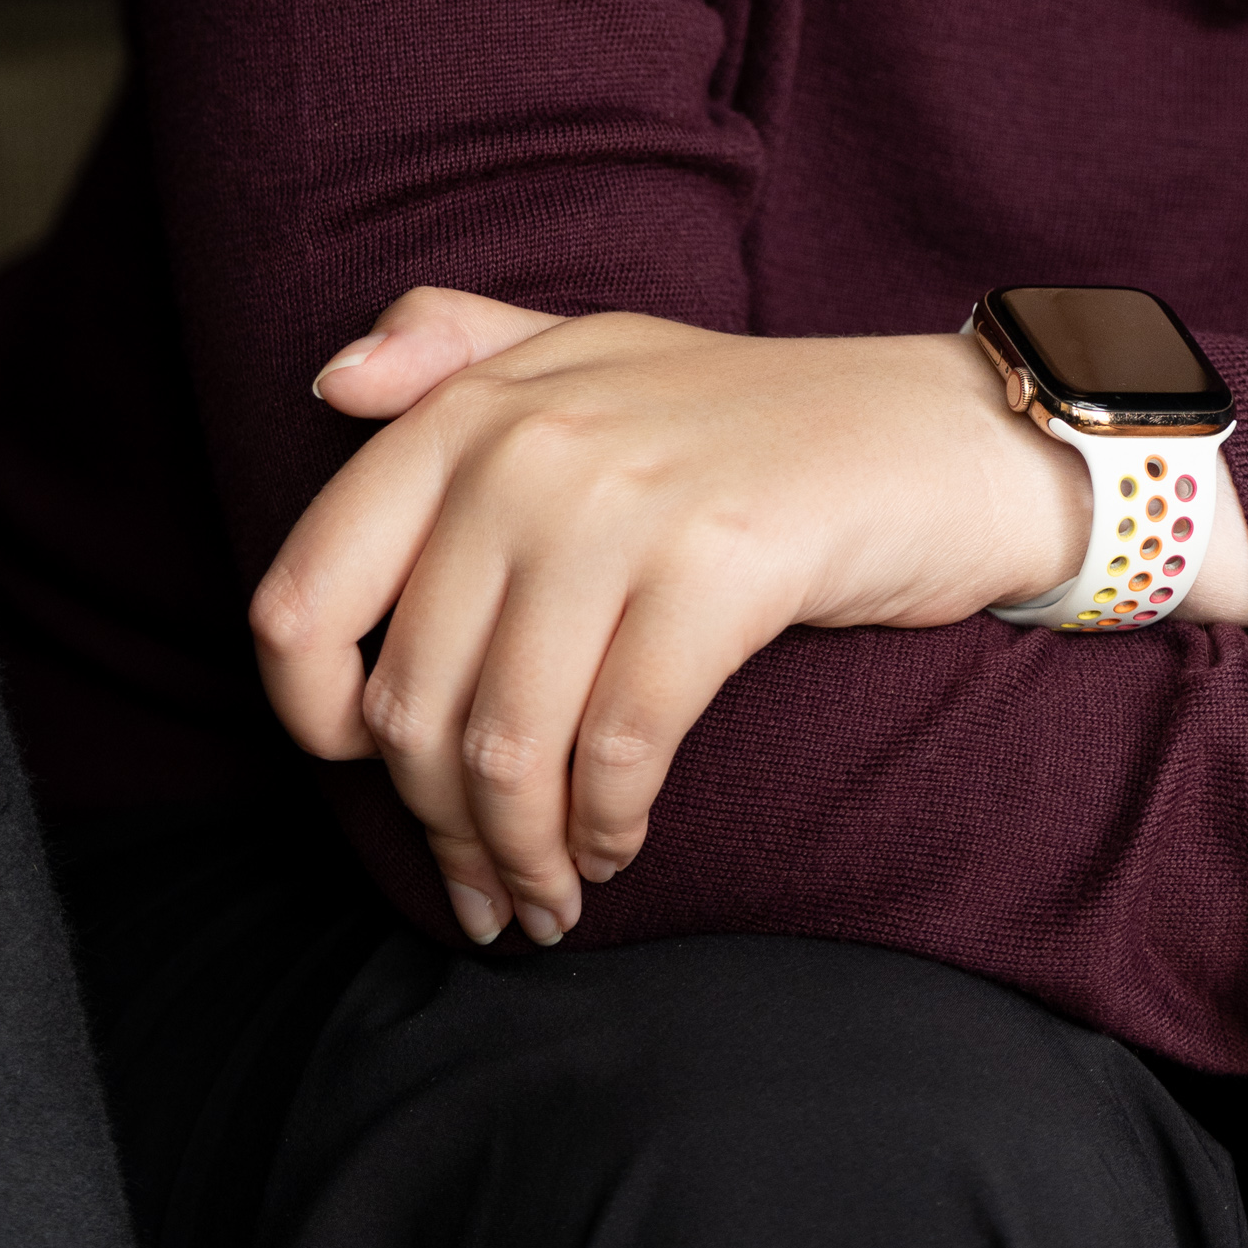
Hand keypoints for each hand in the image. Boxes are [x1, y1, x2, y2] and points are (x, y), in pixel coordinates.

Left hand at [249, 291, 1247, 947]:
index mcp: (474, 407)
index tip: (370, 774)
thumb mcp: (598, 358)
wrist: (944, 435)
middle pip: (410, 702)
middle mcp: (529, 444)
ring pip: (505, 744)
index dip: (312, 719)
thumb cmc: (753, 420)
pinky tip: (617, 848)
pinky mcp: (723, 565)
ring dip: (517, 855)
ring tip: (543, 896)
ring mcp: (627, 500)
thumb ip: (458, 351)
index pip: (303, 594)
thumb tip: (329, 383)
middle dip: (435, 826)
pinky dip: (603, 827)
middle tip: (481, 883)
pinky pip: (617, 747)